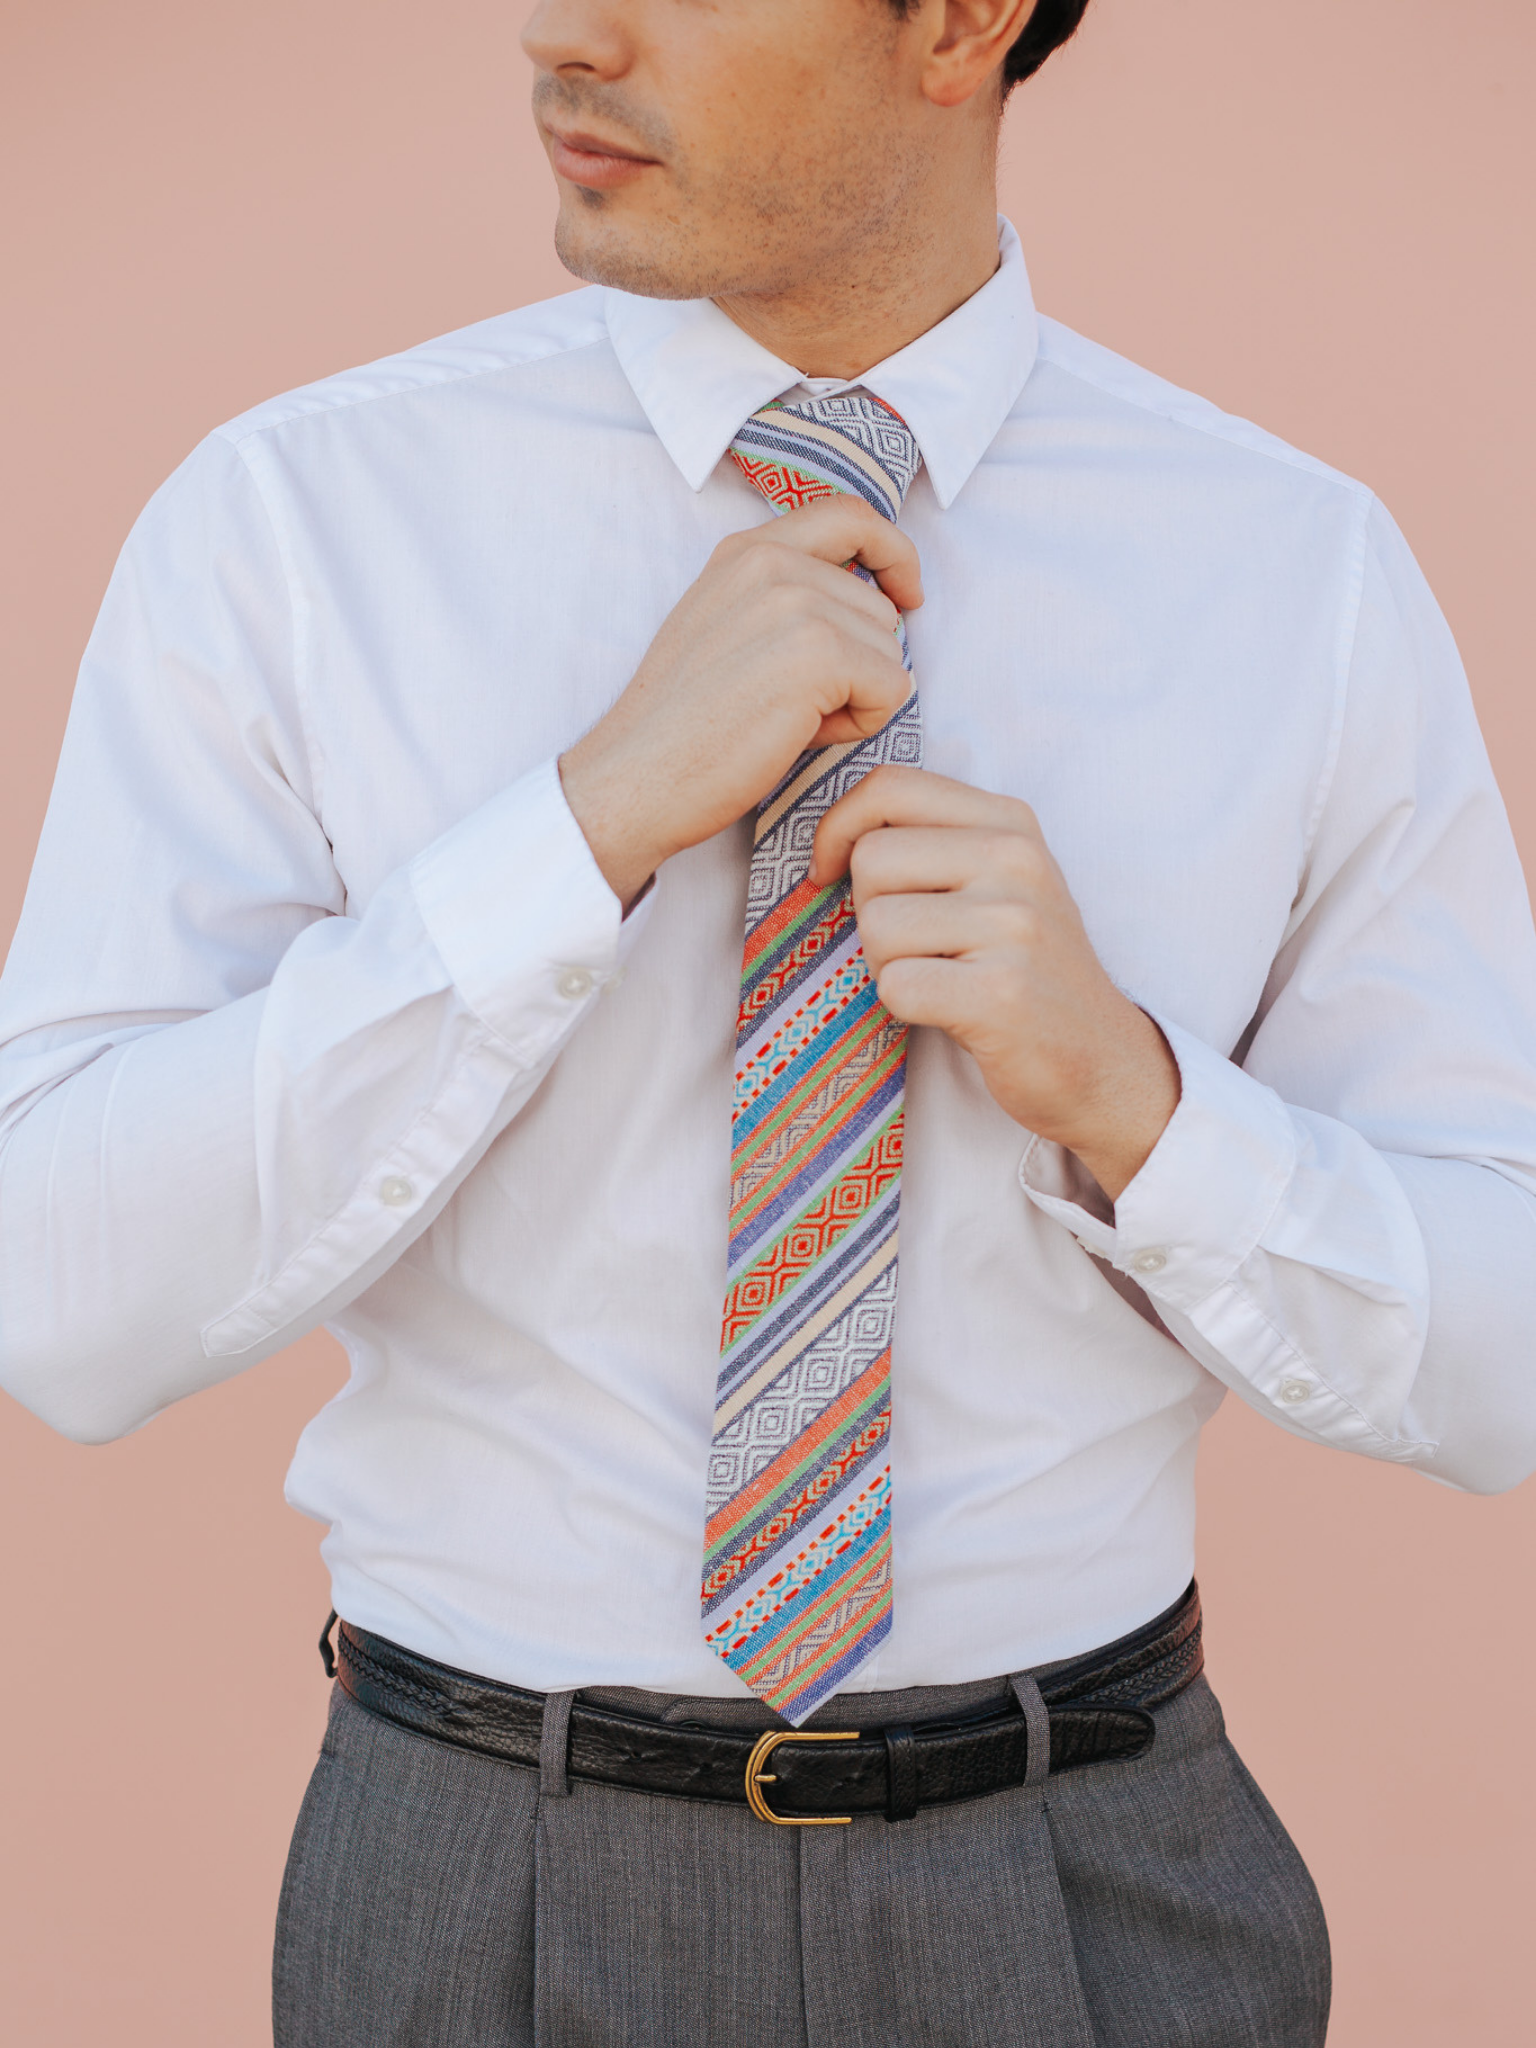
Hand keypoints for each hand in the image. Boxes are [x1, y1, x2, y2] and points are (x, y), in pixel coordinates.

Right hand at [559, 497, 922, 906]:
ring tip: (790, 719)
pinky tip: (804, 736)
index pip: (848, 516)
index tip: (906, 593)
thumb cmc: (683, 723)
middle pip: (879, 607)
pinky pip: (892, 689)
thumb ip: (784, 598)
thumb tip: (871, 606)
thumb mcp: (725, 628)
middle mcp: (771, 562)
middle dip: (858, 664)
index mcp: (746, 551)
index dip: (892, 552)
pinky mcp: (819, 654)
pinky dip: (863, 723)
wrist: (638, 774)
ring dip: (858, 696)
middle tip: (793, 704)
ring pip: (890, 651)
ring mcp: (796, 603)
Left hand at [811, 766, 1179, 1200]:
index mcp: (1011, 822)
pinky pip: (895, 985)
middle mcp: (1018, 860)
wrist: (1102, 1059)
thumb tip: (832, 836)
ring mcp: (1014, 926)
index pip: (890, 787)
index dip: (838, 827)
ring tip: (940, 980)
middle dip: (869, 913)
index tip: (830, 871)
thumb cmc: (1026, 970)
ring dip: (886, 965)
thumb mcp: (998, 881)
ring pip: (876, 925)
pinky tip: (949, 1012)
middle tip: (917, 949)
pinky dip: (903, 1007)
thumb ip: (932, 841)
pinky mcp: (1001, 993)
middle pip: (871, 860)